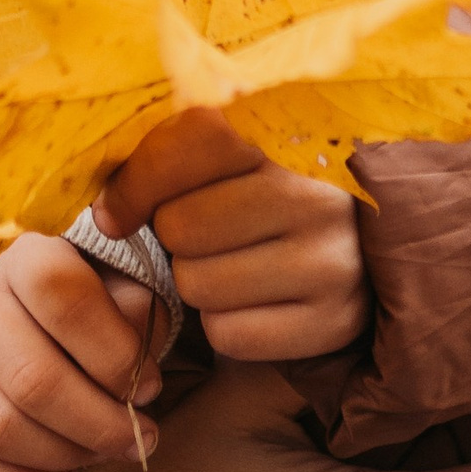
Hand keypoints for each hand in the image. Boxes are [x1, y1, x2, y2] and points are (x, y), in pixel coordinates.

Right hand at [0, 237, 160, 471]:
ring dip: (63, 456)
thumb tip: (140, 376)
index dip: (115, 350)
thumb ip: (129, 308)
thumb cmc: (55, 294)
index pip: (59, 289)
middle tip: (138, 439)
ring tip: (100, 455)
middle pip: (30, 376)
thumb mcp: (100, 277)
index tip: (148, 385)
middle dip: (98, 423)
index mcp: (10, 250)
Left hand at [98, 107, 367, 360]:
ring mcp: (331, 262)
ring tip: (232, 263)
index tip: (115, 210)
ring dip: (197, 281)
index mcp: (289, 136)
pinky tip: (253, 301)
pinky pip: (228, 335)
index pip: (192, 141)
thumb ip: (171, 158)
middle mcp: (316, 197)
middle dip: (175, 237)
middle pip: (181, 225)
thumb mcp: (235, 157)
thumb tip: (103, 211)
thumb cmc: (271, 197)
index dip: (137, 181)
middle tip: (206, 233)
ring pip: (198, 284)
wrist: (367, 250)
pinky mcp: (334, 322)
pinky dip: (225, 325)